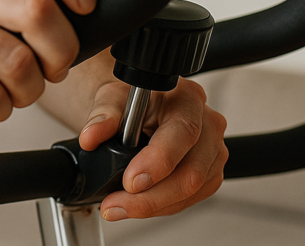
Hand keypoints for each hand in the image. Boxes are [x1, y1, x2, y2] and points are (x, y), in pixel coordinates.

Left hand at [79, 78, 227, 219]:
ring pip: (192, 192)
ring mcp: (213, 151)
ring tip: (118, 206)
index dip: (158, 162)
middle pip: (191, 172)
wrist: (138, 109)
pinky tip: (137, 203)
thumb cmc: (132, 100)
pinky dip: (161, 206)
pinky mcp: (209, 174)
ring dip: (153, 206)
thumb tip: (91, 137)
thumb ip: (103, 114)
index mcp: (188, 99)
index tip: (130, 181)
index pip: (182, 133)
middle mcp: (208, 125)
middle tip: (116, 204)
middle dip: (151, 197)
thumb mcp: (112, 97)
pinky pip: (190, 199)